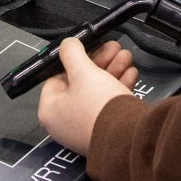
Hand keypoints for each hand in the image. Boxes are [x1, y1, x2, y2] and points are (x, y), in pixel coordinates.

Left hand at [37, 38, 136, 154]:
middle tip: (113, 48)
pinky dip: (119, 86)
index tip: (88, 48)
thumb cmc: (99, 108)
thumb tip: (68, 44)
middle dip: (100, 61)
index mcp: (50, 110)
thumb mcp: (83, 71)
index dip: (74, 60)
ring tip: (125, 56)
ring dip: (113, 70)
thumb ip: (72, 53)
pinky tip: (130, 73)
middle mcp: (65, 122)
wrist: (129, 137)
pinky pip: (109, 104)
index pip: (57, 76)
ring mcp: (86, 127)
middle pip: (80, 82)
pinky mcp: (106, 130)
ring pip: (98, 90)